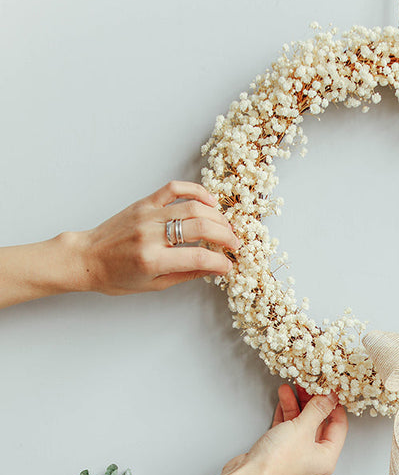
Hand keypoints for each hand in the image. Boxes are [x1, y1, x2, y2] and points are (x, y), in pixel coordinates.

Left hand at [76, 180, 239, 294]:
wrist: (87, 257)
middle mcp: (150, 235)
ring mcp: (147, 215)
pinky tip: (209, 202)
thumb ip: (185, 274)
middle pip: (200, 228)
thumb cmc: (116, 276)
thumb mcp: (153, 285)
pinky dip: (195, 191)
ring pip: (192, 207)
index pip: (197, 257)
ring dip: (216, 216)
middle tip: (234, 244)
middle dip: (225, 236)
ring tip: (226, 227)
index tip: (229, 265)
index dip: (219, 262)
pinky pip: (173, 189)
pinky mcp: (144, 203)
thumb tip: (212, 267)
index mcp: (152, 260)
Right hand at [221, 384, 348, 474]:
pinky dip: (286, 414)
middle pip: (319, 424)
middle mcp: (313, 458)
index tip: (330, 390)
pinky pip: (287, 428)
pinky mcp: (279, 452)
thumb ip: (317, 410)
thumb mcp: (302, 428)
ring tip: (290, 387)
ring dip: (296, 405)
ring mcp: (296, 455)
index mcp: (326, 457)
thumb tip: (330, 397)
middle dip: (312, 402)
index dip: (335, 406)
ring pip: (301, 425)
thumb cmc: (278, 461)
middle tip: (308, 384)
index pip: (338, 427)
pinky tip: (283, 399)